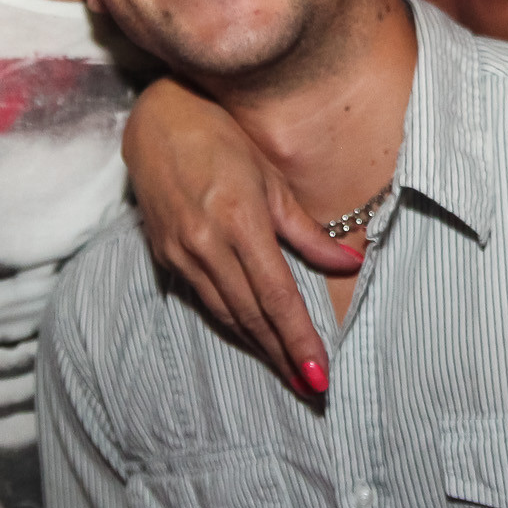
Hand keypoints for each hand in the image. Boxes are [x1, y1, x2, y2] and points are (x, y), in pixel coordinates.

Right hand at [124, 78, 362, 397]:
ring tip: (287, 370)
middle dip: (282, 355)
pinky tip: (250, 336)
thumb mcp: (273, 180)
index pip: (276, 296)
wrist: (156, 120)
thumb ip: (309, 231)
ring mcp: (180, 252)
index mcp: (240, 221)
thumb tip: (350, 264)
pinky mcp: (164, 255)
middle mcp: (206, 243)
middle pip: (251, 315)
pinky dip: (229, 322)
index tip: (318, 373)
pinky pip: (203, 299)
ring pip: (225, 314)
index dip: (298, 339)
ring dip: (257, 346)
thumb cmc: (224, 140)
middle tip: (310, 388)